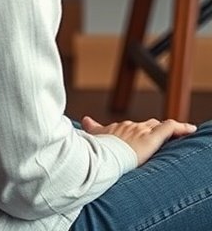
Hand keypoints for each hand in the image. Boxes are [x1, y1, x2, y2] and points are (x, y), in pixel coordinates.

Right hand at [81, 115, 196, 164]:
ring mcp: (142, 131)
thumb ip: (93, 127)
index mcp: (119, 128)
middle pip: (147, 125)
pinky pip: (170, 127)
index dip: (140, 132)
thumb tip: (85, 118)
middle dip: (154, 130)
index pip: (133, 127)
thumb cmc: (97, 149)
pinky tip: (190, 129)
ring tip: (179, 135)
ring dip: (169, 131)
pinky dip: (181, 128)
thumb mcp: (95, 137)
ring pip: (158, 126)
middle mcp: (131, 126)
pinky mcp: (151, 137)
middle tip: (161, 139)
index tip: (142, 136)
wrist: (103, 155)